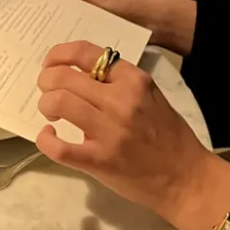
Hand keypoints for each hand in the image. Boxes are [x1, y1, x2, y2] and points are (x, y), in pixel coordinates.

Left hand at [37, 40, 229, 229]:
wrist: (184, 177)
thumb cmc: (169, 135)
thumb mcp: (150, 96)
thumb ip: (120, 83)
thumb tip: (82, 75)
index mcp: (134, 80)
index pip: (87, 53)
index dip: (60, 54)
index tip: (51, 63)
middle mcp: (121, 100)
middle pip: (65, 77)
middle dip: (46, 80)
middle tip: (46, 89)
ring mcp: (109, 131)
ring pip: (59, 103)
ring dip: (46, 105)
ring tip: (51, 113)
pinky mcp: (99, 161)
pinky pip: (59, 148)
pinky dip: (45, 140)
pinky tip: (49, 137)